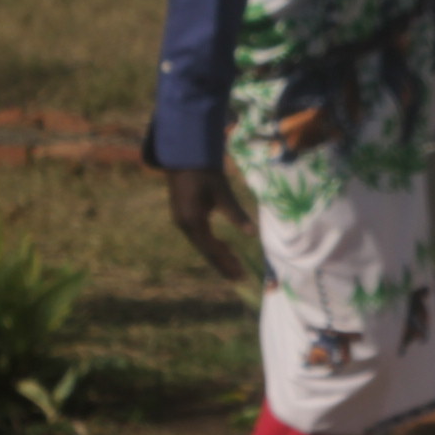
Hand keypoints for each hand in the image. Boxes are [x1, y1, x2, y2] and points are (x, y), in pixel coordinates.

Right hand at [168, 167, 254, 281]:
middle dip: (223, 264)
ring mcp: (182, 221)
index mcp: (193, 220)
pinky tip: (224, 247)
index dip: (226, 262)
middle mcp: (185, 224)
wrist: (184, 157)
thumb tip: (252, 233)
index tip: (240, 273)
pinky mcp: (184, 216)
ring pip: (202, 244)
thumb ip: (236, 213)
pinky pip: (199, 236)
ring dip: (218, 255)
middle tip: (240, 277)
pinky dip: (212, 244)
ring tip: (235, 266)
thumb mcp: (222, 192)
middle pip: (206, 250)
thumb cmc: (205, 172)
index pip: (211, 248)